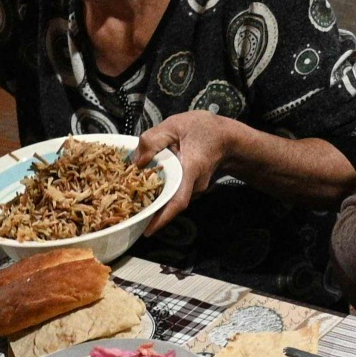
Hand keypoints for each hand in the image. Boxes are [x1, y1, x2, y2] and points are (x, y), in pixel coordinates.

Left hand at [134, 110, 243, 224]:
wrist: (226, 137)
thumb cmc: (203, 129)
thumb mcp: (175, 126)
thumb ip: (153, 140)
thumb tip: (136, 162)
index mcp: (191, 169)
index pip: (178, 200)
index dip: (163, 218)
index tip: (148, 230)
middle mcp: (195, 186)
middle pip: (171, 204)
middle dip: (151, 212)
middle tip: (129, 216)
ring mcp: (195, 190)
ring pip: (171, 198)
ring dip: (154, 200)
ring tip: (132, 201)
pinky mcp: (192, 189)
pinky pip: (174, 193)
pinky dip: (161, 192)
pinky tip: (146, 187)